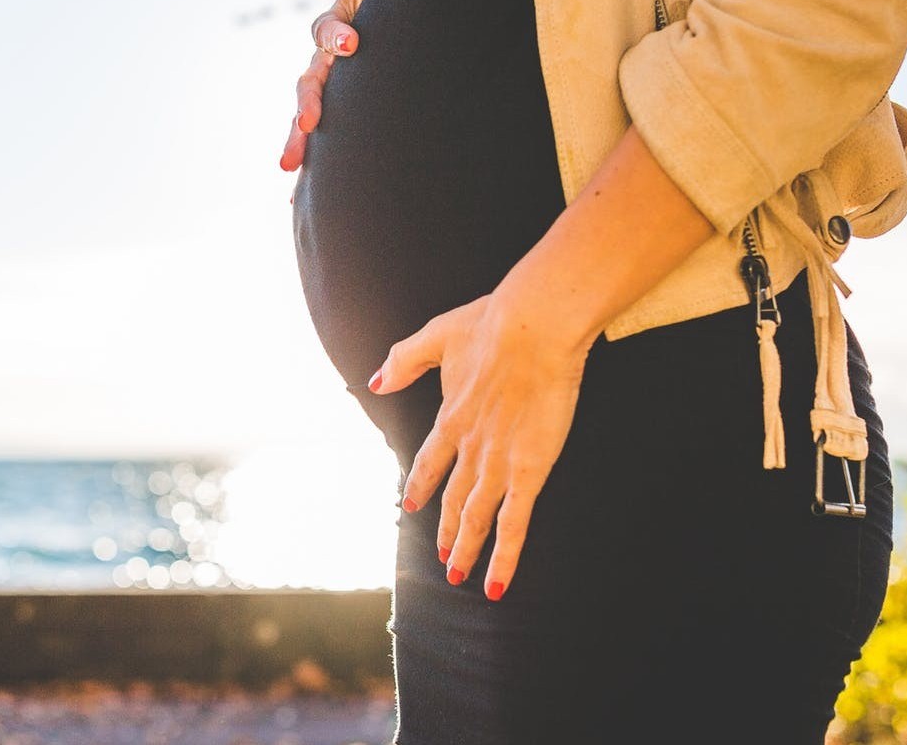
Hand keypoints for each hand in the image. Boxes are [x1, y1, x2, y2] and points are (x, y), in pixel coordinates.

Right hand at [280, 0, 400, 171]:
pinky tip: (293, 201)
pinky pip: (313, 144)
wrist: (366, 27)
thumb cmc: (381, 4)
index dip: (339, 35)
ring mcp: (319, 91)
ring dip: (295, 141)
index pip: (330, 29)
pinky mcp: (325, 117)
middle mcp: (320, 61)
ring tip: (289, 167)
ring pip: (302, 116)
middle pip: (307, 81)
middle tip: (309, 123)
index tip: (354, 44)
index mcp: (335, 27)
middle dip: (307, 103)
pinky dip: (306, 169)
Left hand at [368, 290, 593, 601]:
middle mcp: (469, 448)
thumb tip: (374, 381)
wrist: (532, 327)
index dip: (422, 486)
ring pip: (477, 520)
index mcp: (450, 417)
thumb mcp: (438, 335)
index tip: (412, 505)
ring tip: (459, 574)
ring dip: (466, 550)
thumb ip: (404, 360)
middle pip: (453, 499)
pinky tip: (495, 583)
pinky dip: (504, 558)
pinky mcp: (529, 471)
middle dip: (445, 530)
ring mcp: (498, 464)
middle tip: (441, 555)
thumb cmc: (493, 324)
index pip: (430, 462)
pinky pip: (514, 525)